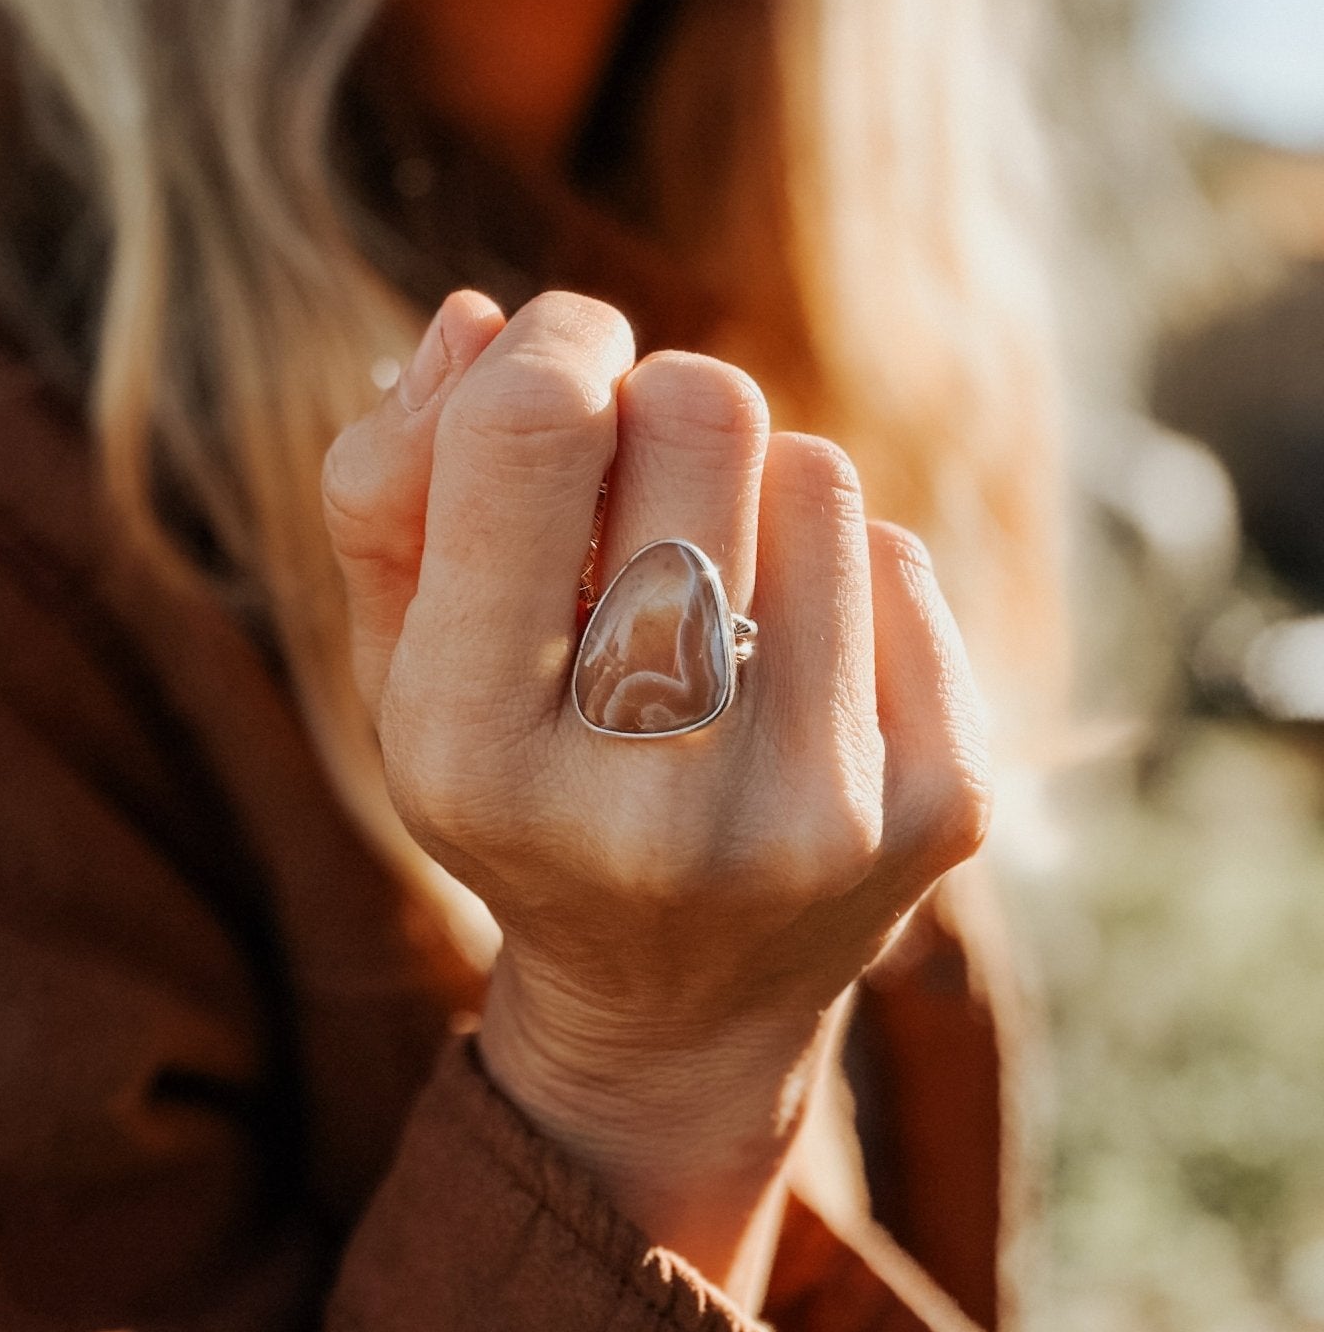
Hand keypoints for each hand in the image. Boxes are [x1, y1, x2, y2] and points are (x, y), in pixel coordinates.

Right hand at [323, 290, 990, 1300]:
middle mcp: (647, 804)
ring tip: (710, 596)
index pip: (531, 427)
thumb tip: (482, 319)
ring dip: (750, 494)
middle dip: (658, 408)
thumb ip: (390, 487)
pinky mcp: (941, 809)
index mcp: (472, 757)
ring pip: (815, 469)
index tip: (558, 360)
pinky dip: (835, 575)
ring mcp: (815, 815)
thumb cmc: (517, 790)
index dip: (550, 343)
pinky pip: (900, 555)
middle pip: (701, 411)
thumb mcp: (401, 663)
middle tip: (636, 489)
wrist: (670, 1012)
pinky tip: (788, 666)